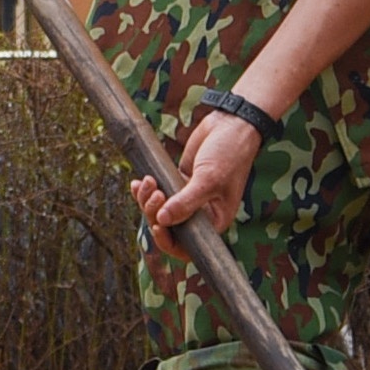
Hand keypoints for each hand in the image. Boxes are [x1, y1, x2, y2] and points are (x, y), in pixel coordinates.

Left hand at [145, 107, 261, 236]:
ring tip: (149, 182)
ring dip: (147, 199)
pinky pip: (156, 193)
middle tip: (156, 193)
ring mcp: (187, 198)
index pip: (188, 246)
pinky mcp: (177, 182)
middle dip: (154, 213)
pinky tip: (139, 182)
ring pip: (158, 210)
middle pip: (168, 227)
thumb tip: (162, 221)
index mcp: (215, 220)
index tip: (157, 226)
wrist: (231, 124)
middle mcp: (200, 213)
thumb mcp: (209, 179)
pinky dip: (145, 190)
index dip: (169, 242)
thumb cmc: (230, 154)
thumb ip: (186, 202)